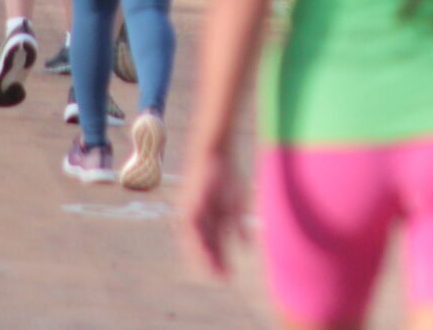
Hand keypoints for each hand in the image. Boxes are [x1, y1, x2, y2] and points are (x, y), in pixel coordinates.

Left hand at [176, 146, 242, 276]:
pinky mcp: (186, 210)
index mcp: (210, 216)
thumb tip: (246, 246)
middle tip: (224, 279)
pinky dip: (198, 247)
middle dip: (215, 262)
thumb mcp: (236, 203)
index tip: (231, 274)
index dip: (223, 258)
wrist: (213, 152)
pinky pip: (190, 235)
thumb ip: (238, 225)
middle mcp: (197, 219)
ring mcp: (190, 215)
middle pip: (206, 246)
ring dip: (205, 259)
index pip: (215, 243)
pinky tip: (206, 257)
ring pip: (196, 244)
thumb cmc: (227, 173)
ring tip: (215, 274)